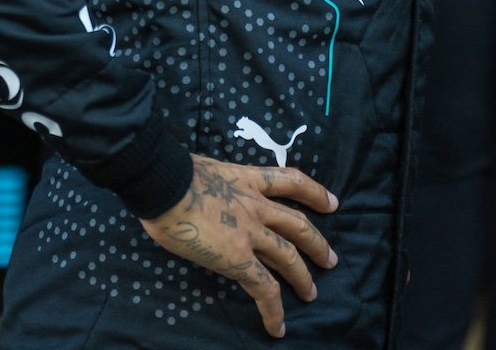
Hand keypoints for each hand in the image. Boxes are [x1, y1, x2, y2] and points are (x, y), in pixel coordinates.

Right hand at [139, 154, 339, 336]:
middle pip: (298, 225)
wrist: (164, 182)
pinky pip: (263, 288)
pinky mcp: (238, 258)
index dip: (315, 192)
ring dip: (303, 276)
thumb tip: (198, 188)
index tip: (332, 202)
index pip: (291, 182)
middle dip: (317, 243)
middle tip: (330, 259)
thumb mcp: (202, 168)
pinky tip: (278, 327)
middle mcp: (256, 205)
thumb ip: (212, 181)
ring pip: (288, 256)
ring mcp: (251, 232)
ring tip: (312, 293)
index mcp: (247, 179)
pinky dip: (273, 309)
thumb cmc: (169, 172)